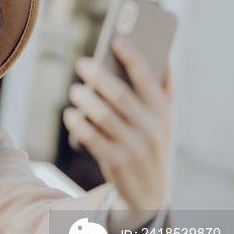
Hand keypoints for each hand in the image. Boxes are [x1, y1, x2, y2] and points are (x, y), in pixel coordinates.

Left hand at [63, 36, 173, 216]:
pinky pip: (92, 138)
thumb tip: (161, 55)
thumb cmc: (150, 143)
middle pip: (120, 95)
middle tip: (82, 63)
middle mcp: (152, 127)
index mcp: (163, 112)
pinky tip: (70, 114)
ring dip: (85, 100)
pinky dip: (78, 124)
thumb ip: (163, 90)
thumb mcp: (163, 120)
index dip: (132, 57)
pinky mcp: (116, 161)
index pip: (147, 79)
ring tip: (74, 90)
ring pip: (103, 116)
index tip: (116, 40)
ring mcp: (134, 146)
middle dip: (99, 76)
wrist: (150, 192)